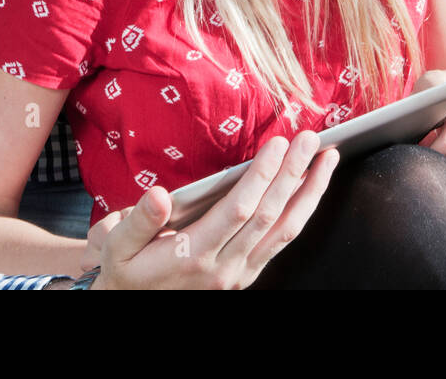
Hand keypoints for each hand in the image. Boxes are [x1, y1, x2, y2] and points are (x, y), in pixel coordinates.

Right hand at [89, 132, 337, 288]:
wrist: (133, 306)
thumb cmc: (125, 270)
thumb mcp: (117, 246)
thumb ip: (138, 221)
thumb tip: (158, 195)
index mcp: (193, 255)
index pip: (238, 210)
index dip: (262, 177)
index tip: (278, 144)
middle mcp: (224, 267)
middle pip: (268, 215)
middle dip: (293, 174)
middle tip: (311, 139)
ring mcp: (240, 273)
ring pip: (284, 230)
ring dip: (310, 193)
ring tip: (328, 159)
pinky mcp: (247, 273)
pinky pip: (282, 240)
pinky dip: (302, 211)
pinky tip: (312, 188)